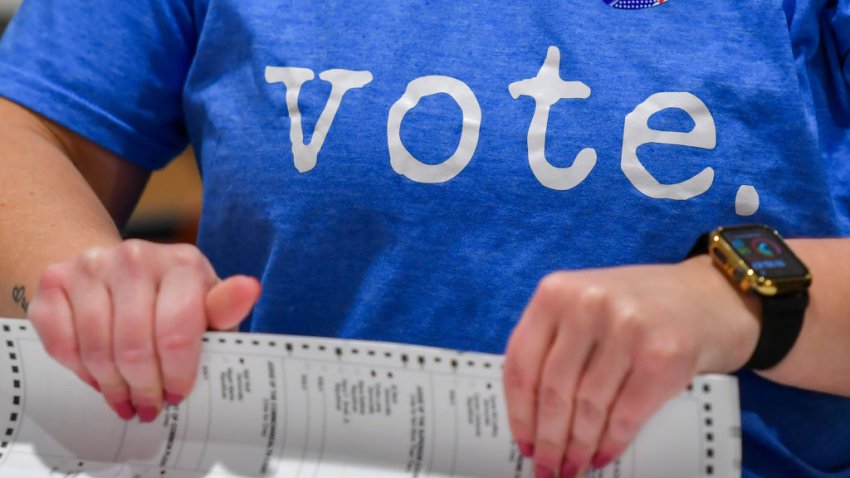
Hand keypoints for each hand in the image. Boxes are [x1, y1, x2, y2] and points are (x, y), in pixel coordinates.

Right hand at [27, 240, 260, 421]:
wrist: (118, 271)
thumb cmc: (172, 300)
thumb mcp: (207, 307)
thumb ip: (226, 308)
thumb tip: (249, 289)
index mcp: (183, 263)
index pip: (178, 330)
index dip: (177, 373)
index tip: (177, 394)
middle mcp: (136, 256)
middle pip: (135, 346)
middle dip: (144, 387)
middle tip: (149, 405)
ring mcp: (92, 265)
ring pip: (97, 348)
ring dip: (113, 385)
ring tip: (126, 397)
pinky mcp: (55, 279)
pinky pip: (62, 343)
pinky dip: (80, 370)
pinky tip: (98, 376)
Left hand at [503, 256, 759, 477]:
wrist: (712, 296)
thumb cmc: (640, 308)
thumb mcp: (586, 306)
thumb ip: (556, 343)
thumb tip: (531, 414)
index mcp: (557, 292)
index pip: (521, 363)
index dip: (519, 412)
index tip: (522, 442)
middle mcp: (588, 304)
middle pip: (553, 389)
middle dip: (548, 438)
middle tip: (547, 467)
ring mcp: (627, 328)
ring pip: (588, 406)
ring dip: (578, 446)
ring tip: (573, 467)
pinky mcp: (662, 355)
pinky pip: (626, 414)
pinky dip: (612, 442)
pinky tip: (603, 455)